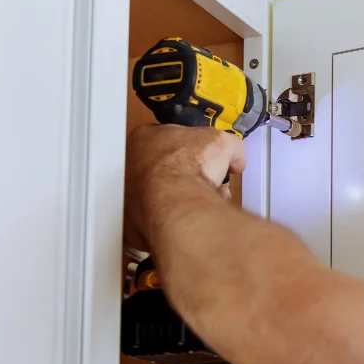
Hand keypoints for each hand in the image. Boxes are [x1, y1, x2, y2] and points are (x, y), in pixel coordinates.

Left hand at [124, 125, 245, 249]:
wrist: (176, 205)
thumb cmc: (189, 166)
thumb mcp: (221, 143)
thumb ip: (231, 147)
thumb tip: (236, 159)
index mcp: (143, 138)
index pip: (168, 140)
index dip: (192, 151)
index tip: (206, 160)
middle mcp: (129, 166)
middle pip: (165, 170)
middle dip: (190, 177)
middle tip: (208, 184)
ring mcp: (127, 197)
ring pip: (162, 198)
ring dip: (187, 200)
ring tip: (206, 204)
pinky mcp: (131, 225)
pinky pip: (158, 222)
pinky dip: (176, 221)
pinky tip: (193, 220)